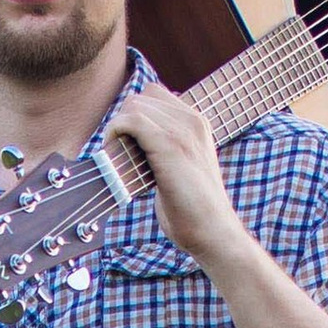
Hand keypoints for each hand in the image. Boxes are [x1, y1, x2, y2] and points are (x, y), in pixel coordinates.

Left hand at [104, 80, 243, 269]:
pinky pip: (131, 120)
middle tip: (118, 155)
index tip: (127, 144)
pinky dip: (115, 133)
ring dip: (117, 129)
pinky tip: (114, 155)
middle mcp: (192, 120)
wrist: (213, 232)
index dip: (135, 116)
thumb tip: (134, 147)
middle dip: (123, 122)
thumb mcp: (181, 170)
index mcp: (197, 124)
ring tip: (117, 158)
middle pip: (141, 98)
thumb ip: (164, 152)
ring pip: (134, 105)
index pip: (155, 96)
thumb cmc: (192, 210)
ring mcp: (183, 130)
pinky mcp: (170, 145)